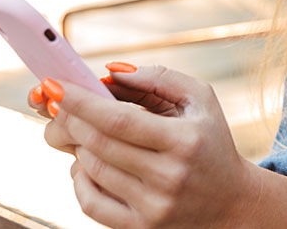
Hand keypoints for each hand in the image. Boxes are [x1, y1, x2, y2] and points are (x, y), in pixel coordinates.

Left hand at [37, 64, 261, 227]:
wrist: (232, 203)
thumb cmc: (210, 142)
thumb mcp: (200, 100)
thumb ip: (160, 78)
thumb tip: (111, 73)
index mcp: (185, 141)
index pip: (118, 119)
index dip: (81, 101)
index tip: (54, 85)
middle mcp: (169, 176)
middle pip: (98, 143)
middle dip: (68, 119)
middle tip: (55, 104)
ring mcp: (153, 206)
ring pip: (91, 169)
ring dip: (77, 145)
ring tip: (83, 131)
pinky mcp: (140, 227)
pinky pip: (89, 202)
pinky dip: (79, 178)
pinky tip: (87, 163)